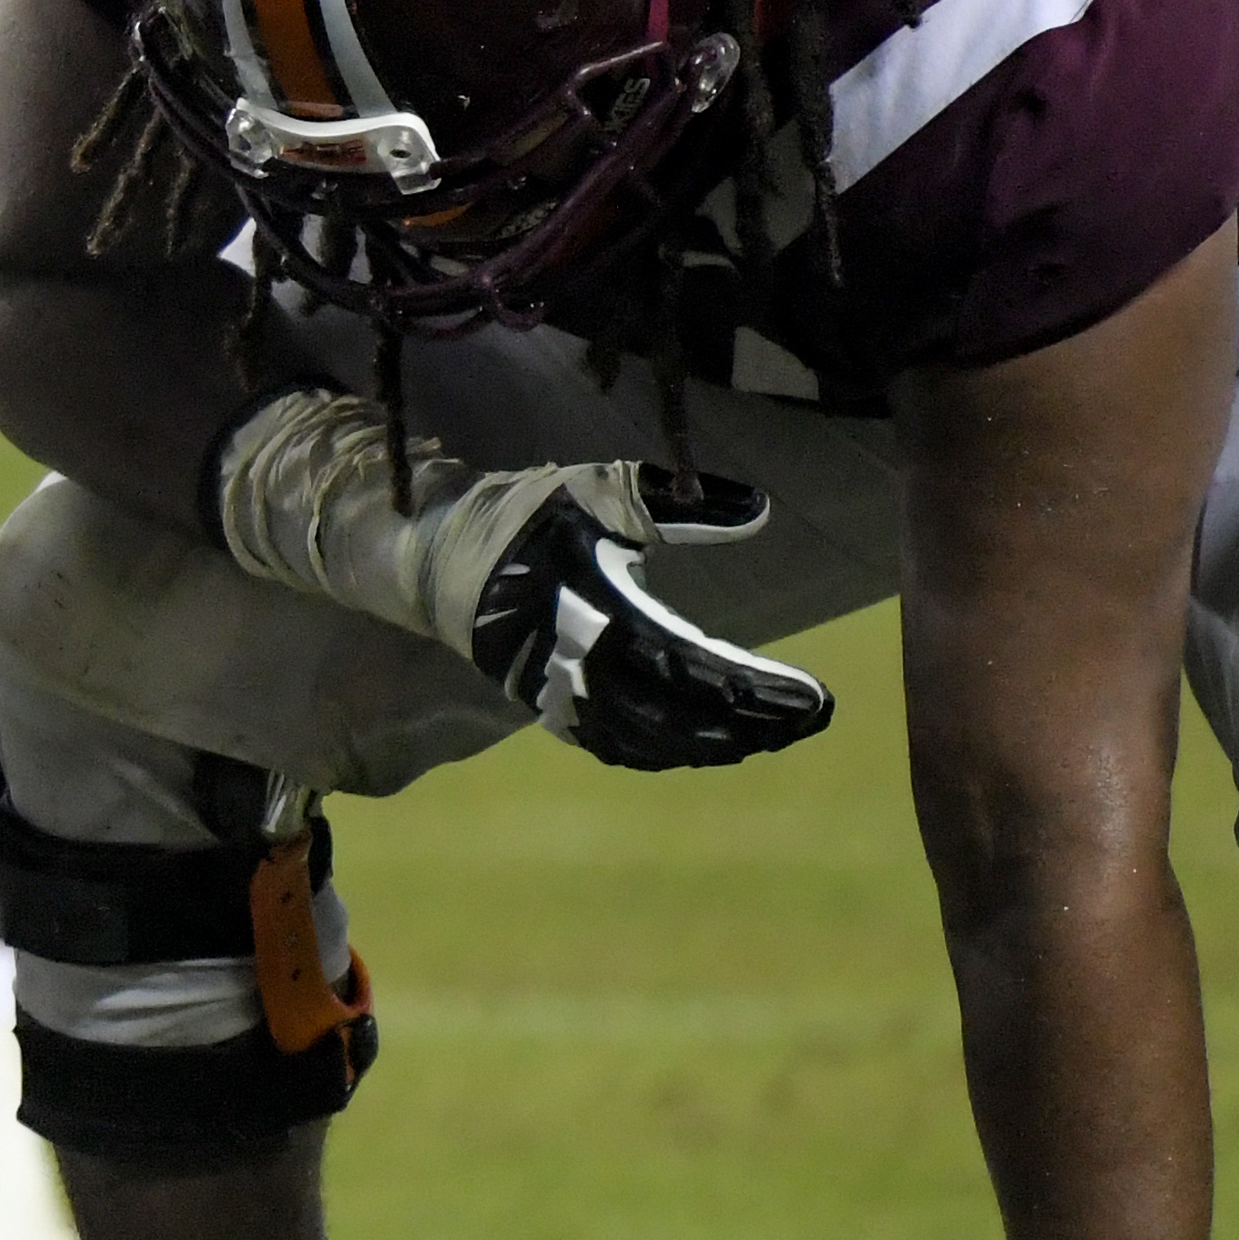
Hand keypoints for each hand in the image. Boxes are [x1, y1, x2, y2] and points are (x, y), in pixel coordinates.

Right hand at [205, 394, 834, 770]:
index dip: (755, 689)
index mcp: (595, 609)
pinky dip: (668, 751)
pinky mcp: (543, 705)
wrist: (427, 553)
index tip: (811, 696)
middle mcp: (575, 662)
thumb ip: (681, 500)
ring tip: (773, 733)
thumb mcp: (599, 488)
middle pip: (680, 716)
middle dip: (752, 723)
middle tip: (810, 717)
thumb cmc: (522, 513)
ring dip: (717, 744)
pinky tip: (708, 746)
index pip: (693, 664)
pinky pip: (617, 744)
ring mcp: (554, 693)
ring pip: (652, 740)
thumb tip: (759, 508)